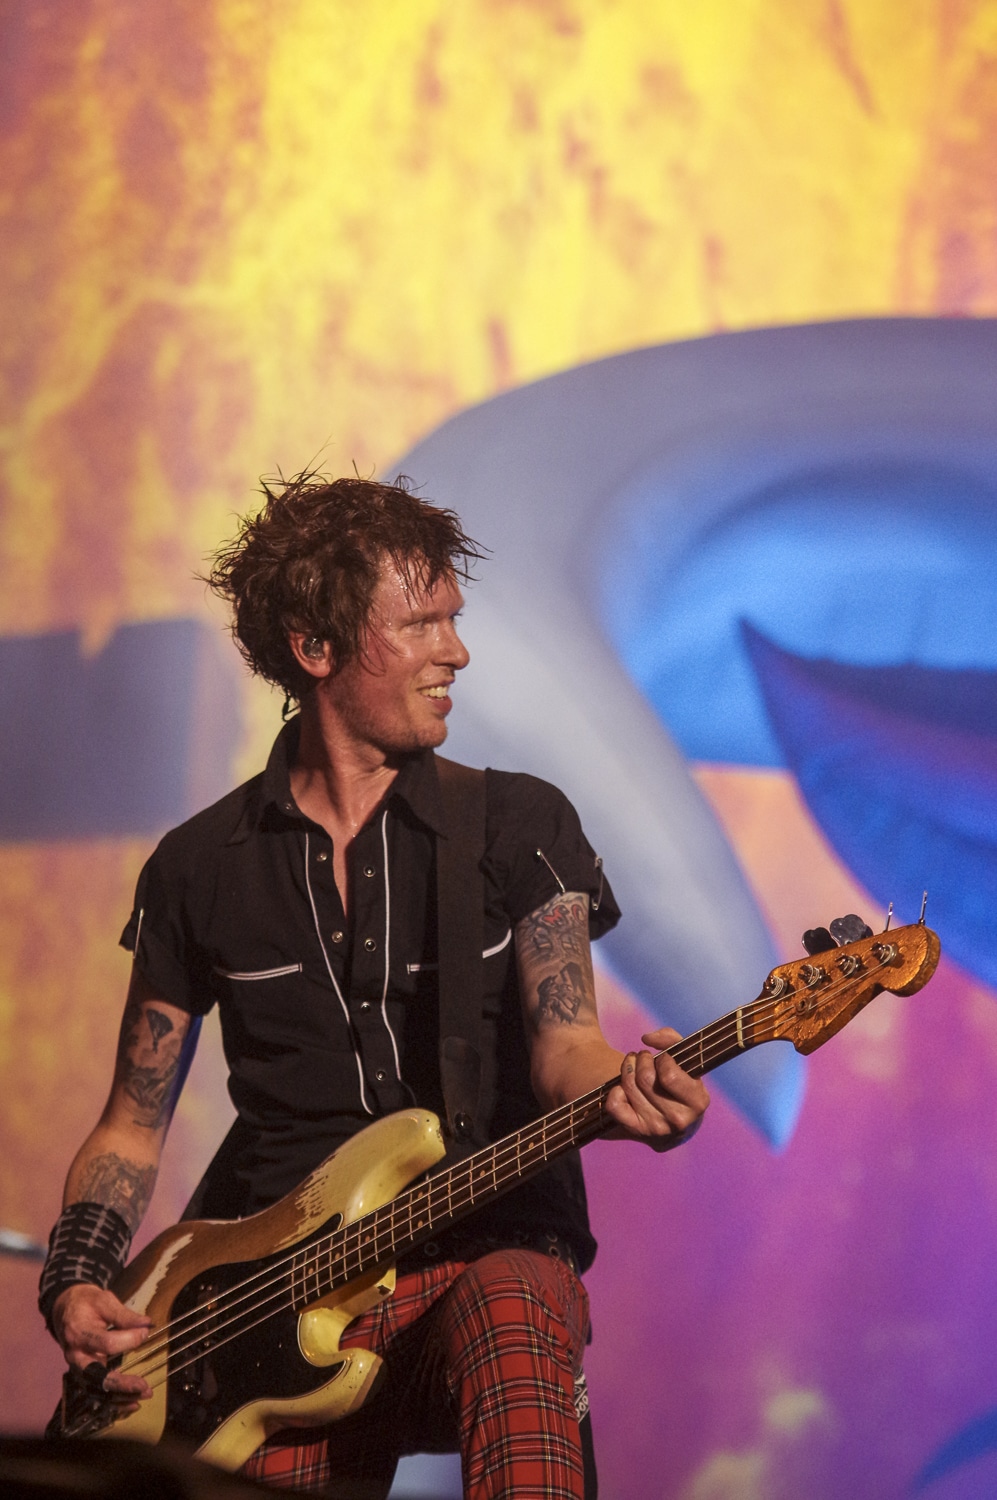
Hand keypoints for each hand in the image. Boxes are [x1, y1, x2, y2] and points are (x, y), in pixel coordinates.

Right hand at [52, 1283, 152, 1399]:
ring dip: (120, 1396)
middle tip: (142, 1385)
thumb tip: (146, 1324)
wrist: (65, 1309)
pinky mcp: (83, 1375)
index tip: (145, 1332)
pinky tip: (131, 1402)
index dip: (128, 1339)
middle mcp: (75, 1355)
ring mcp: (77, 1368)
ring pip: (96, 1389)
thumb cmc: (86, 1303)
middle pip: (96, 1375)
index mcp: (78, 1333)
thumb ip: (124, 1315)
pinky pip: (96, 1392)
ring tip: (143, 1395)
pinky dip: (113, 1400)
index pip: (105, 1342)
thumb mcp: (104, 1300)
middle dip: (120, 1383)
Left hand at [604, 1027, 709, 1149]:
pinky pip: (614, 1105)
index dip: (662, 1060)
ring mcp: (657, 1128)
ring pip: (628, 1087)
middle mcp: (679, 1119)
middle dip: (642, 1060)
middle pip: (645, 1079)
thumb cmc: (680, 1083)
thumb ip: (670, 1039)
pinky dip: (615, 1090)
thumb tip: (647, 1038)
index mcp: (698, 1102)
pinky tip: (624, 1088)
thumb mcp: (685, 1060)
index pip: (669, 1075)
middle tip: (645, 1058)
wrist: (675, 1123)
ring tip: (634, 1066)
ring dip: (628, 1068)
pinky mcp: (637, 1131)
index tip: (663, 1058)